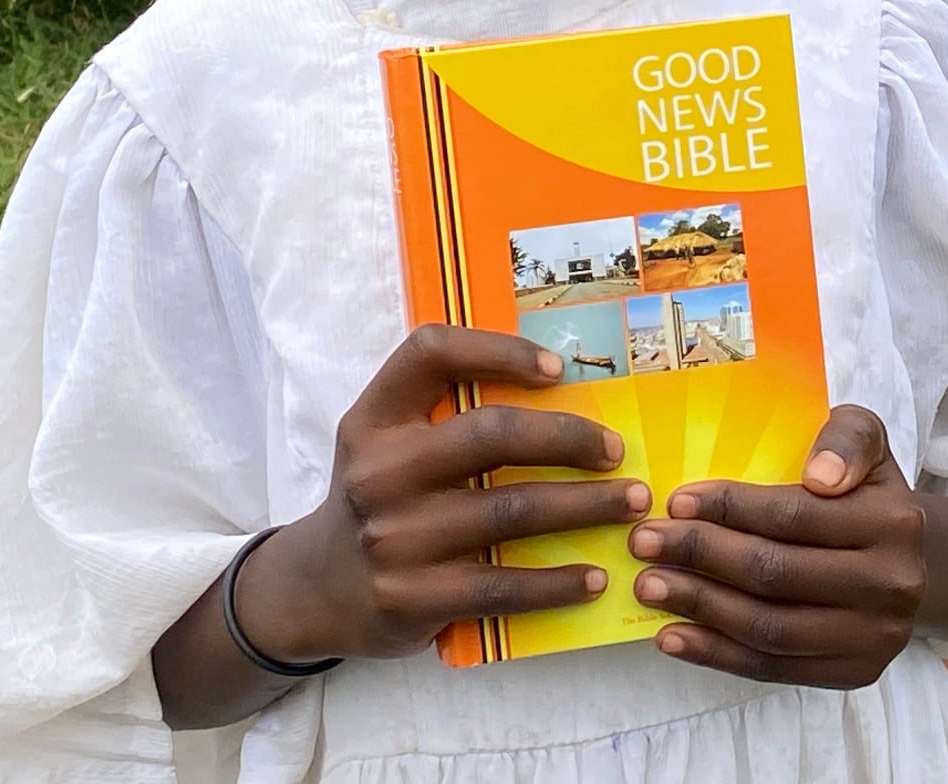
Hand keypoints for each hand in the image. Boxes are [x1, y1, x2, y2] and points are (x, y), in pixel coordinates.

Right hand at [242, 326, 645, 662]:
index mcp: (375, 420)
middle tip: (617, 450)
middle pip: (492, 434)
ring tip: (631, 505)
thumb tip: (565, 391)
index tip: (558, 369)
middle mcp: (379, 472)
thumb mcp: (388, 444)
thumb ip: (446, 414)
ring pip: (512, 510)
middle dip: (570, 437)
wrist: (316, 591)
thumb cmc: (382, 500)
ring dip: (586, 506)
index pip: (431, 354)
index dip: (499, 350)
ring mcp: (393, 538)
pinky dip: (558, 581)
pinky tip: (595, 577)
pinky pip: (503, 586)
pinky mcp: (410, 598)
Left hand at [629, 405, 924, 687]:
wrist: (914, 564)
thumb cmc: (868, 495)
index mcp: (893, 521)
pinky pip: (773, 669)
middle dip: (701, 555)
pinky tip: (673, 635)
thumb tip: (819, 474)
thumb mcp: (867, 445)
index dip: (730, 509)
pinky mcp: (853, 673)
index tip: (675, 502)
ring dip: (699, 607)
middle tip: (645, 542)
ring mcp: (874, 637)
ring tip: (650, 586)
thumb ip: (847, 438)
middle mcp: (891, 584)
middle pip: (776, 573)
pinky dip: (715, 654)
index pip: (794, 516)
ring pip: (769, 627)